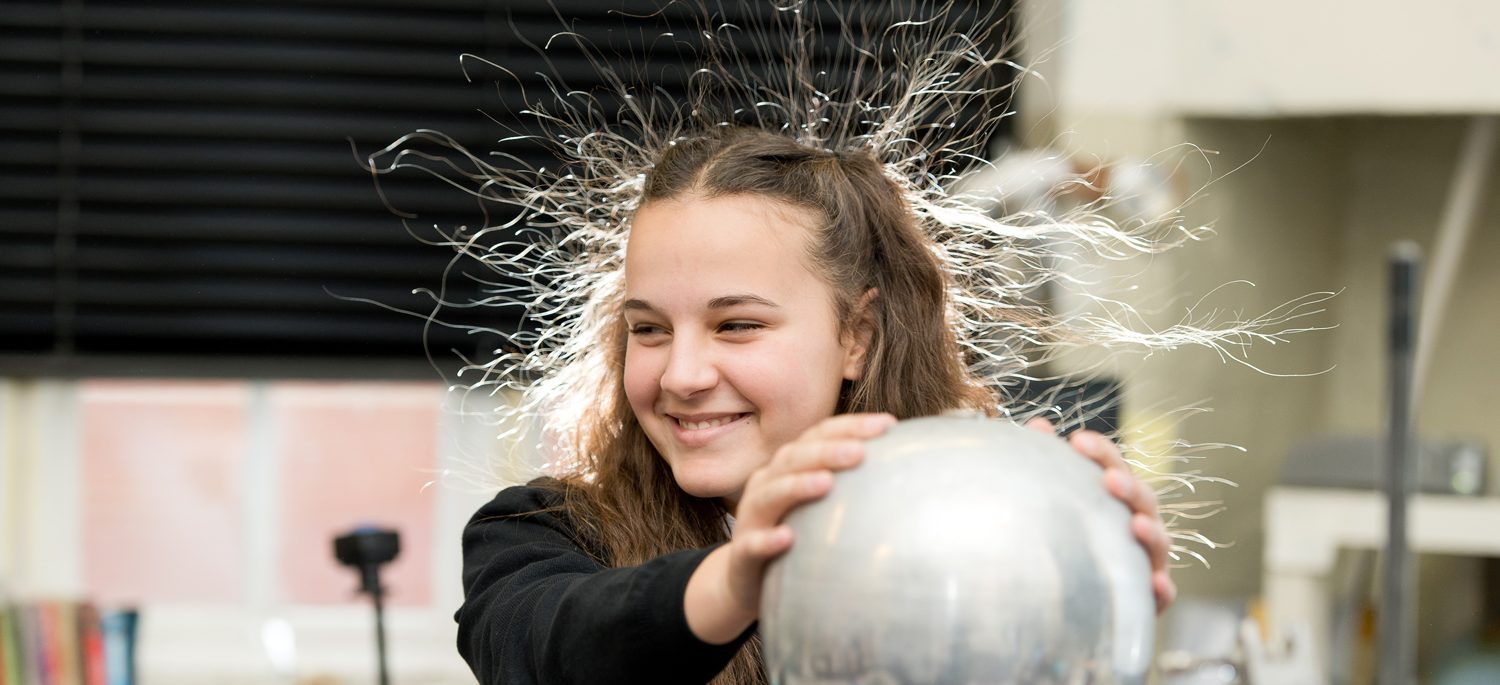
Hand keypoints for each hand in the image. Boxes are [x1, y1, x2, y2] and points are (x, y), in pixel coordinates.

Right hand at [685, 412, 895, 642]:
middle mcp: (767, 484)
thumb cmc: (796, 535)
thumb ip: (851, 485)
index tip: (888, 425)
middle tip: (861, 451)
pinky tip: (788, 538)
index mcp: (789, 467)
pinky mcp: (744, 552)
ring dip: (797, 485)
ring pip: (770, 494)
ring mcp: (752, 517)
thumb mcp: (820, 507)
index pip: (818, 436)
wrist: (745, 578)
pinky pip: (753, 543)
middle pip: (795, 458)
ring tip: (826, 482)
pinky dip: (768, 539)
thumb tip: (908, 470)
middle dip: (828, 451)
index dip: (850, 426)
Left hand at [1025, 418, 1176, 613]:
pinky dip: (1163, 588)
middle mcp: (1137, 523)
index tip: (1078, 441)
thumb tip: (1037, 425)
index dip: (1102, 452)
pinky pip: (1163, 593)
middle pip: (1142, 498)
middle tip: (1109, 478)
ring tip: (1136, 524)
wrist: (1070, 599)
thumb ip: (1050, 465)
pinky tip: (1156, 582)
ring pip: (1159, 542)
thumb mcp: (1057, 501)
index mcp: (1115, 498)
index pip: (1114, 467)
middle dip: (1129, 486)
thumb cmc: (1069, 539)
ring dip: (1151, 531)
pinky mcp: (1149, 596)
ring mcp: (1147, 559)